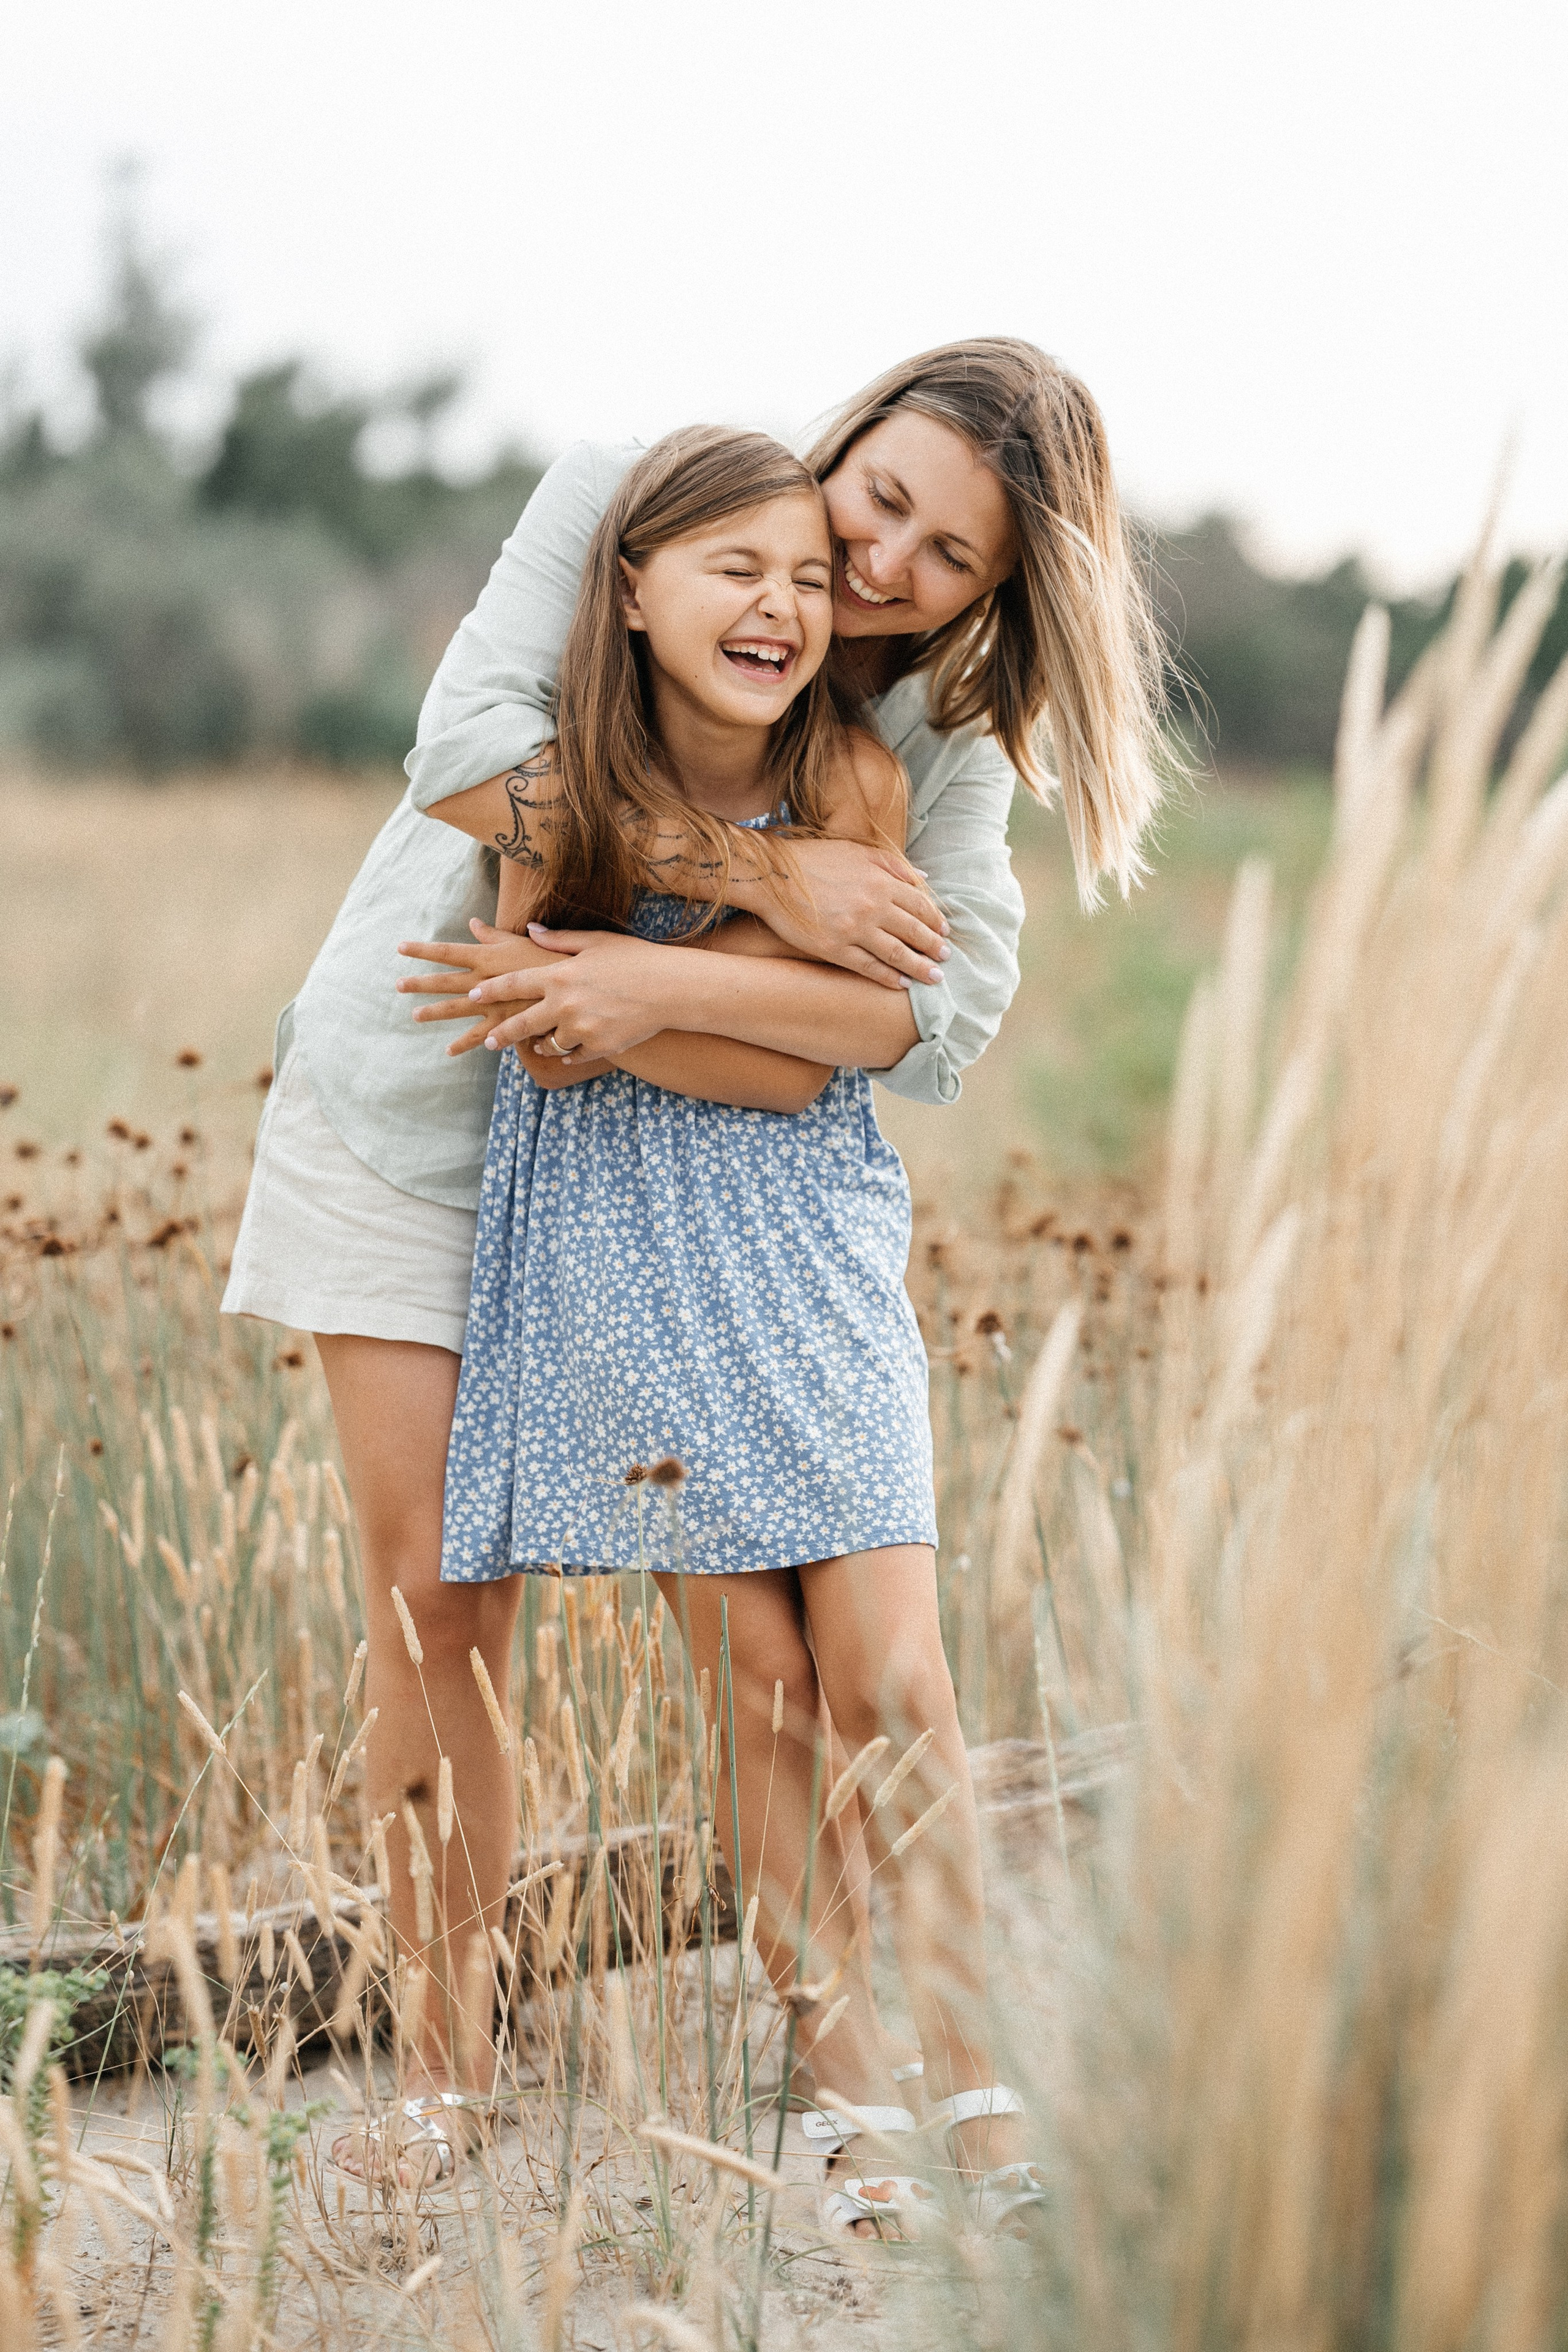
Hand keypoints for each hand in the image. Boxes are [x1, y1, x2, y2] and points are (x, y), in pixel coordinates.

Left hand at [398, 921, 566, 1057]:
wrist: (575, 989)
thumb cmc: (554, 959)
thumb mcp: (524, 941)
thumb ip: (495, 934)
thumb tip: (474, 922)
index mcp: (487, 957)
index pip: (447, 951)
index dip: (423, 949)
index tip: (400, 947)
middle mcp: (483, 981)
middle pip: (444, 982)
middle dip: (419, 983)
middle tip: (398, 984)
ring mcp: (491, 1004)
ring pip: (455, 1009)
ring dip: (433, 1012)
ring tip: (414, 1015)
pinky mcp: (503, 1024)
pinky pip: (478, 1036)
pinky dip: (463, 1044)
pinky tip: (448, 1051)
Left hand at [460, 925, 680, 1060]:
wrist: (671, 988)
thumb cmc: (634, 958)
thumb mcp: (595, 941)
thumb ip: (558, 940)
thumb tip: (530, 930)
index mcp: (558, 976)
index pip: (512, 984)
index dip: (489, 990)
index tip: (474, 995)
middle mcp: (565, 1005)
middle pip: (521, 1024)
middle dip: (502, 1033)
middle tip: (489, 1040)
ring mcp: (582, 1029)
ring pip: (550, 1043)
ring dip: (542, 1044)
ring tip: (537, 1045)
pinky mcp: (600, 1046)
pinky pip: (575, 1054)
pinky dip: (569, 1053)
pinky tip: (567, 1051)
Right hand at [737, 838, 951, 989]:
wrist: (773, 875)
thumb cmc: (815, 859)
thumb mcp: (858, 851)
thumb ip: (893, 865)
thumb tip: (925, 881)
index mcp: (881, 880)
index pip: (920, 905)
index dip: (936, 920)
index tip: (945, 931)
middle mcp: (872, 906)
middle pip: (914, 931)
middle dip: (934, 947)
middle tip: (945, 958)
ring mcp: (854, 929)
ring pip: (897, 953)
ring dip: (919, 967)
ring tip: (934, 978)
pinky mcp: (834, 949)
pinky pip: (868, 967)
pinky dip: (888, 977)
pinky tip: (901, 984)